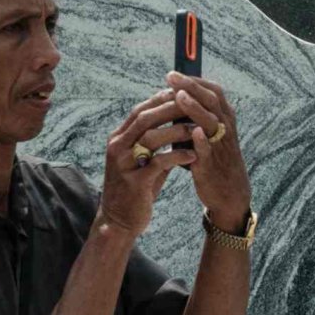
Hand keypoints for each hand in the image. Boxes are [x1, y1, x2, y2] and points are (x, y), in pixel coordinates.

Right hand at [96, 92, 199, 235]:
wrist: (119, 220)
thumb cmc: (136, 188)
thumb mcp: (143, 161)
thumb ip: (156, 143)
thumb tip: (178, 121)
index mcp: (118, 139)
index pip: (139, 111)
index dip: (160, 100)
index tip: (182, 94)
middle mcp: (117, 148)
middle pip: (144, 118)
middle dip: (169, 108)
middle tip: (193, 104)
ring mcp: (124, 164)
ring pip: (151, 137)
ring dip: (176, 130)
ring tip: (197, 128)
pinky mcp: (134, 182)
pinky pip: (159, 162)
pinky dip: (177, 156)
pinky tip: (192, 155)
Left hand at [163, 74, 250, 231]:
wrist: (229, 191)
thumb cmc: (214, 158)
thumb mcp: (209, 132)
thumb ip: (195, 115)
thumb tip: (174, 95)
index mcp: (224, 117)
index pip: (212, 90)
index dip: (194, 80)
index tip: (174, 74)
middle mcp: (225, 127)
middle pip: (211, 100)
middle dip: (190, 86)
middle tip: (170, 76)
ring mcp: (220, 145)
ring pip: (210, 122)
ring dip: (195, 108)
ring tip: (179, 96)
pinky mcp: (212, 164)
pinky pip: (209, 150)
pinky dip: (203, 140)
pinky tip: (194, 132)